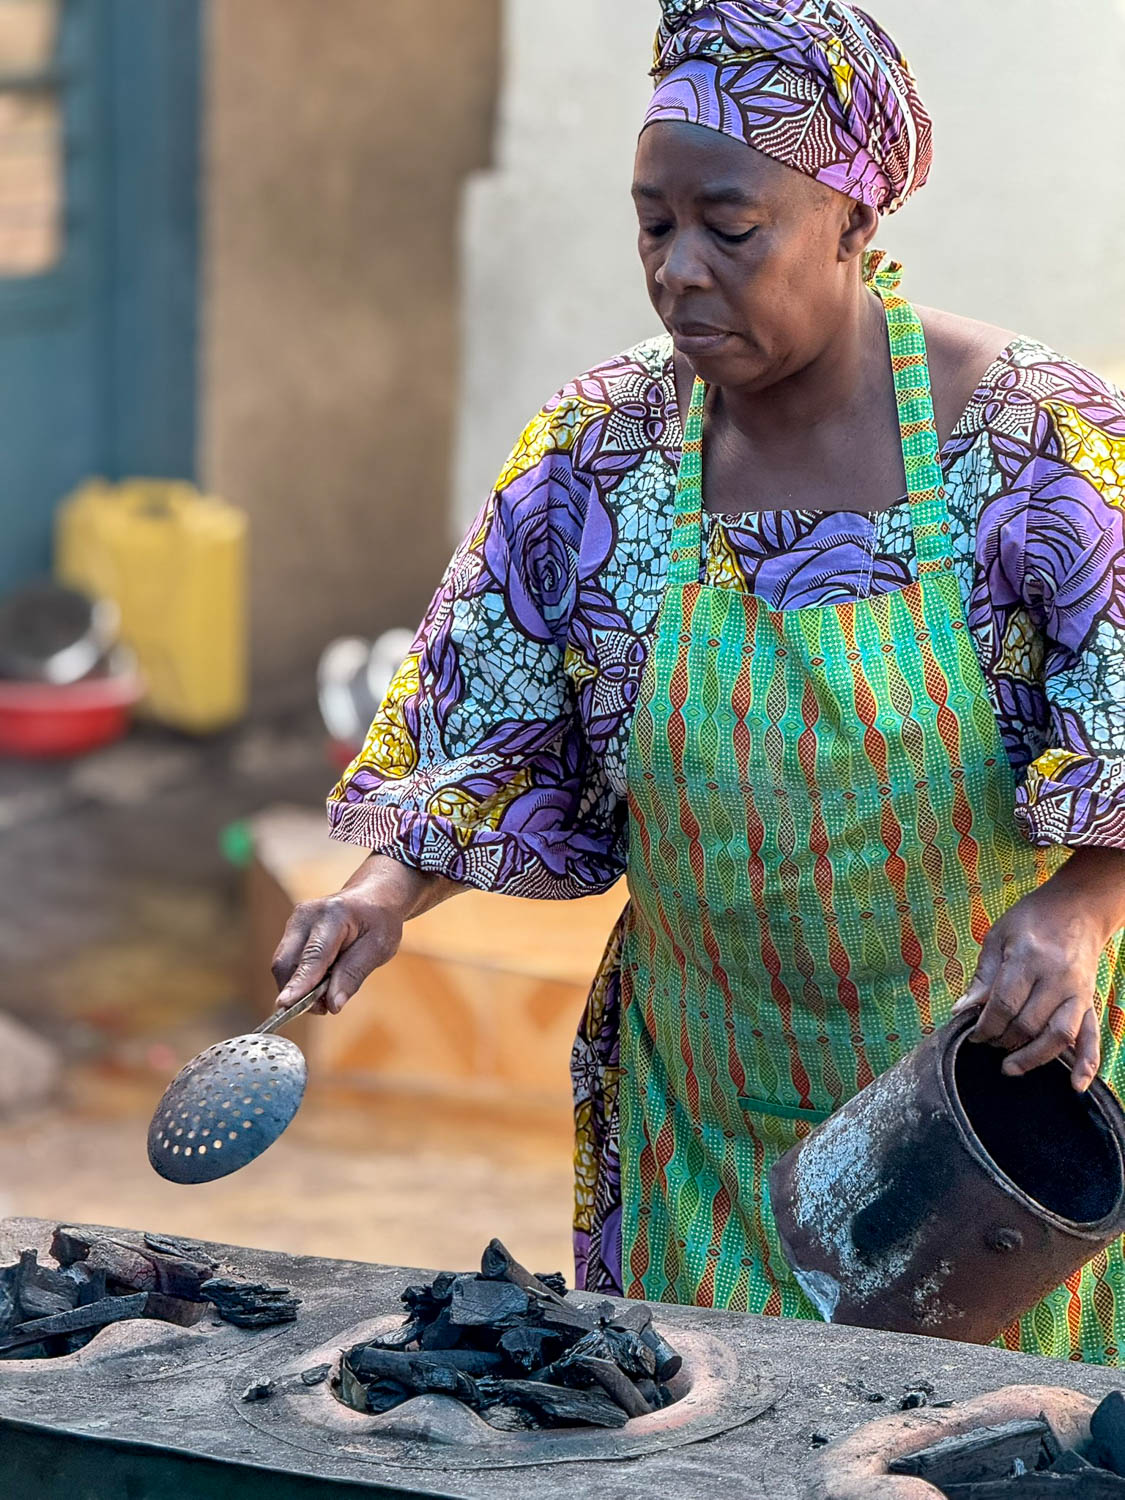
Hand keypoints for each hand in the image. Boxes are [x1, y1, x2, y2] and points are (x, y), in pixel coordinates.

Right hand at [270, 853, 448, 1015]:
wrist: (372, 898)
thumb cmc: (379, 922)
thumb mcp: (378, 948)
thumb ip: (353, 975)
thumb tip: (332, 1005)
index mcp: (334, 915)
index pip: (313, 955)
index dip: (300, 982)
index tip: (286, 1005)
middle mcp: (307, 914)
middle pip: (287, 962)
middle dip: (298, 992)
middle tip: (324, 1008)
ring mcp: (295, 921)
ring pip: (284, 965)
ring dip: (300, 987)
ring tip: (328, 992)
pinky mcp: (290, 930)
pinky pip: (288, 962)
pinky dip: (301, 977)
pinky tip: (323, 978)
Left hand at [952, 885, 1104, 1091]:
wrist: (1078, 907)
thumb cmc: (1031, 919)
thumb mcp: (997, 937)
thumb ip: (982, 977)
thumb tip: (961, 1011)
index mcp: (1028, 958)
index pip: (1004, 1004)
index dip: (985, 1026)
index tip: (973, 1035)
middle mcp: (1056, 977)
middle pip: (1028, 1023)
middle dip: (1004, 1040)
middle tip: (989, 1043)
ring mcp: (1077, 991)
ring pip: (1059, 1035)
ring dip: (1034, 1057)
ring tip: (1011, 1068)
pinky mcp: (1090, 1001)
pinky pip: (1092, 1036)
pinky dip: (1086, 1063)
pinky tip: (1076, 1085)